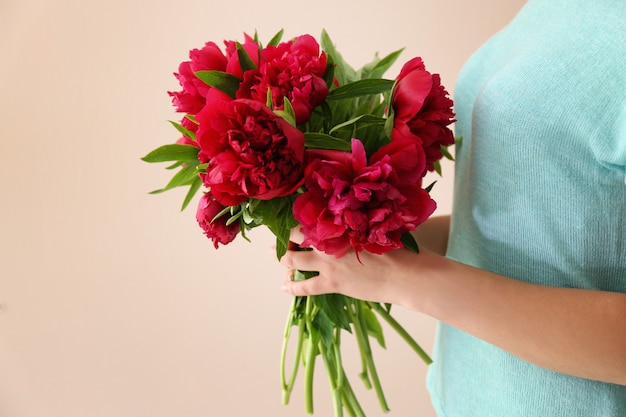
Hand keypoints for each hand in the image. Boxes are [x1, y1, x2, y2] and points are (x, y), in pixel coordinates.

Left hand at [279, 227, 428, 306]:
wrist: (404, 273)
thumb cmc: (397, 247)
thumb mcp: (377, 225)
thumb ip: (360, 221)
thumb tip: (360, 213)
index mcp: (339, 222)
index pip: (309, 217)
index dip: (298, 220)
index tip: (295, 222)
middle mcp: (328, 240)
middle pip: (293, 235)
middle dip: (284, 238)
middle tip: (281, 241)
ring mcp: (327, 262)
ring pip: (291, 260)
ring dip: (284, 259)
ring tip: (280, 259)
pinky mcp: (331, 282)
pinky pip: (304, 286)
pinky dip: (292, 287)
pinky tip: (285, 287)